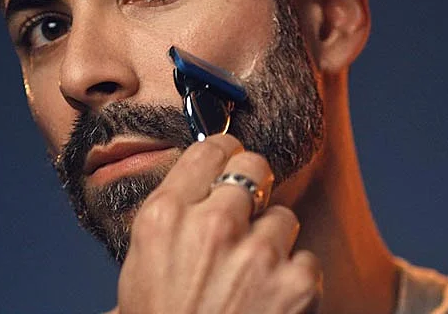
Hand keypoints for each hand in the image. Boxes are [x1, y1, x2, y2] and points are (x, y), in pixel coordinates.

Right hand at [117, 135, 321, 313]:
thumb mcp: (142, 265)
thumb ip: (172, 217)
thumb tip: (201, 182)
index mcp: (165, 217)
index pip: (208, 149)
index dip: (224, 152)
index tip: (229, 160)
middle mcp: (211, 226)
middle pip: (253, 166)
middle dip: (254, 182)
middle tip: (250, 206)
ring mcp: (255, 255)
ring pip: (283, 215)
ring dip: (274, 240)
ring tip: (253, 273)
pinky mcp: (295, 287)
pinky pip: (305, 259)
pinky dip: (294, 278)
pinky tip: (271, 301)